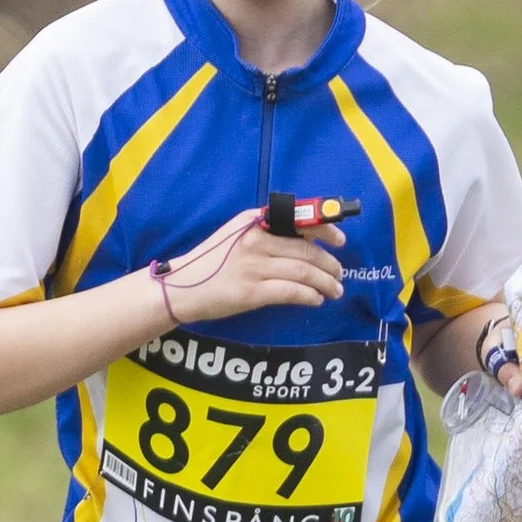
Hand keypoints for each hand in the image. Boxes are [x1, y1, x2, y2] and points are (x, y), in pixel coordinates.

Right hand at [159, 208, 347, 324]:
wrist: (181, 287)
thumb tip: (306, 240)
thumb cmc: (211, 262)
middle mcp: (255, 241)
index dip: (326, 231)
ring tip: (334, 290)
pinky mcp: (251, 292)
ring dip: (325, 283)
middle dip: (329, 265)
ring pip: (303, 272)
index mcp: (254, 222)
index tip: (340, 241)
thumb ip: (266, 233)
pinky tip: (315, 300)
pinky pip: (291, 292)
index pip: (299, 222)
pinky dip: (309, 296)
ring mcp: (253, 267)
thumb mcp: (237, 235)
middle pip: (306, 251)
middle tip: (339, 275)